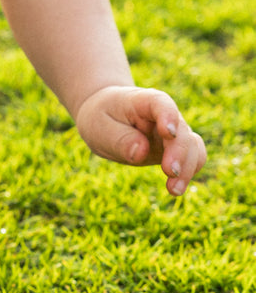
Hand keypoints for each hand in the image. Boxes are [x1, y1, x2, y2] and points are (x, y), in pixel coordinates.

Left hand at [75, 85, 205, 196]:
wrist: (105, 119)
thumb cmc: (102, 119)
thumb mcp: (100, 127)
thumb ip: (120, 139)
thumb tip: (142, 153)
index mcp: (144, 102)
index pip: (161, 103)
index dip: (168, 116)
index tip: (168, 133)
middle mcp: (165, 115)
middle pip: (181, 130)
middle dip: (179, 152)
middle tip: (170, 172)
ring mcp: (173, 133)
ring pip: (192, 147)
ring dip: (187, 168)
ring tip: (174, 190)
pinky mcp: (174, 150)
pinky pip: (191, 159)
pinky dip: (187, 173)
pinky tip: (176, 188)